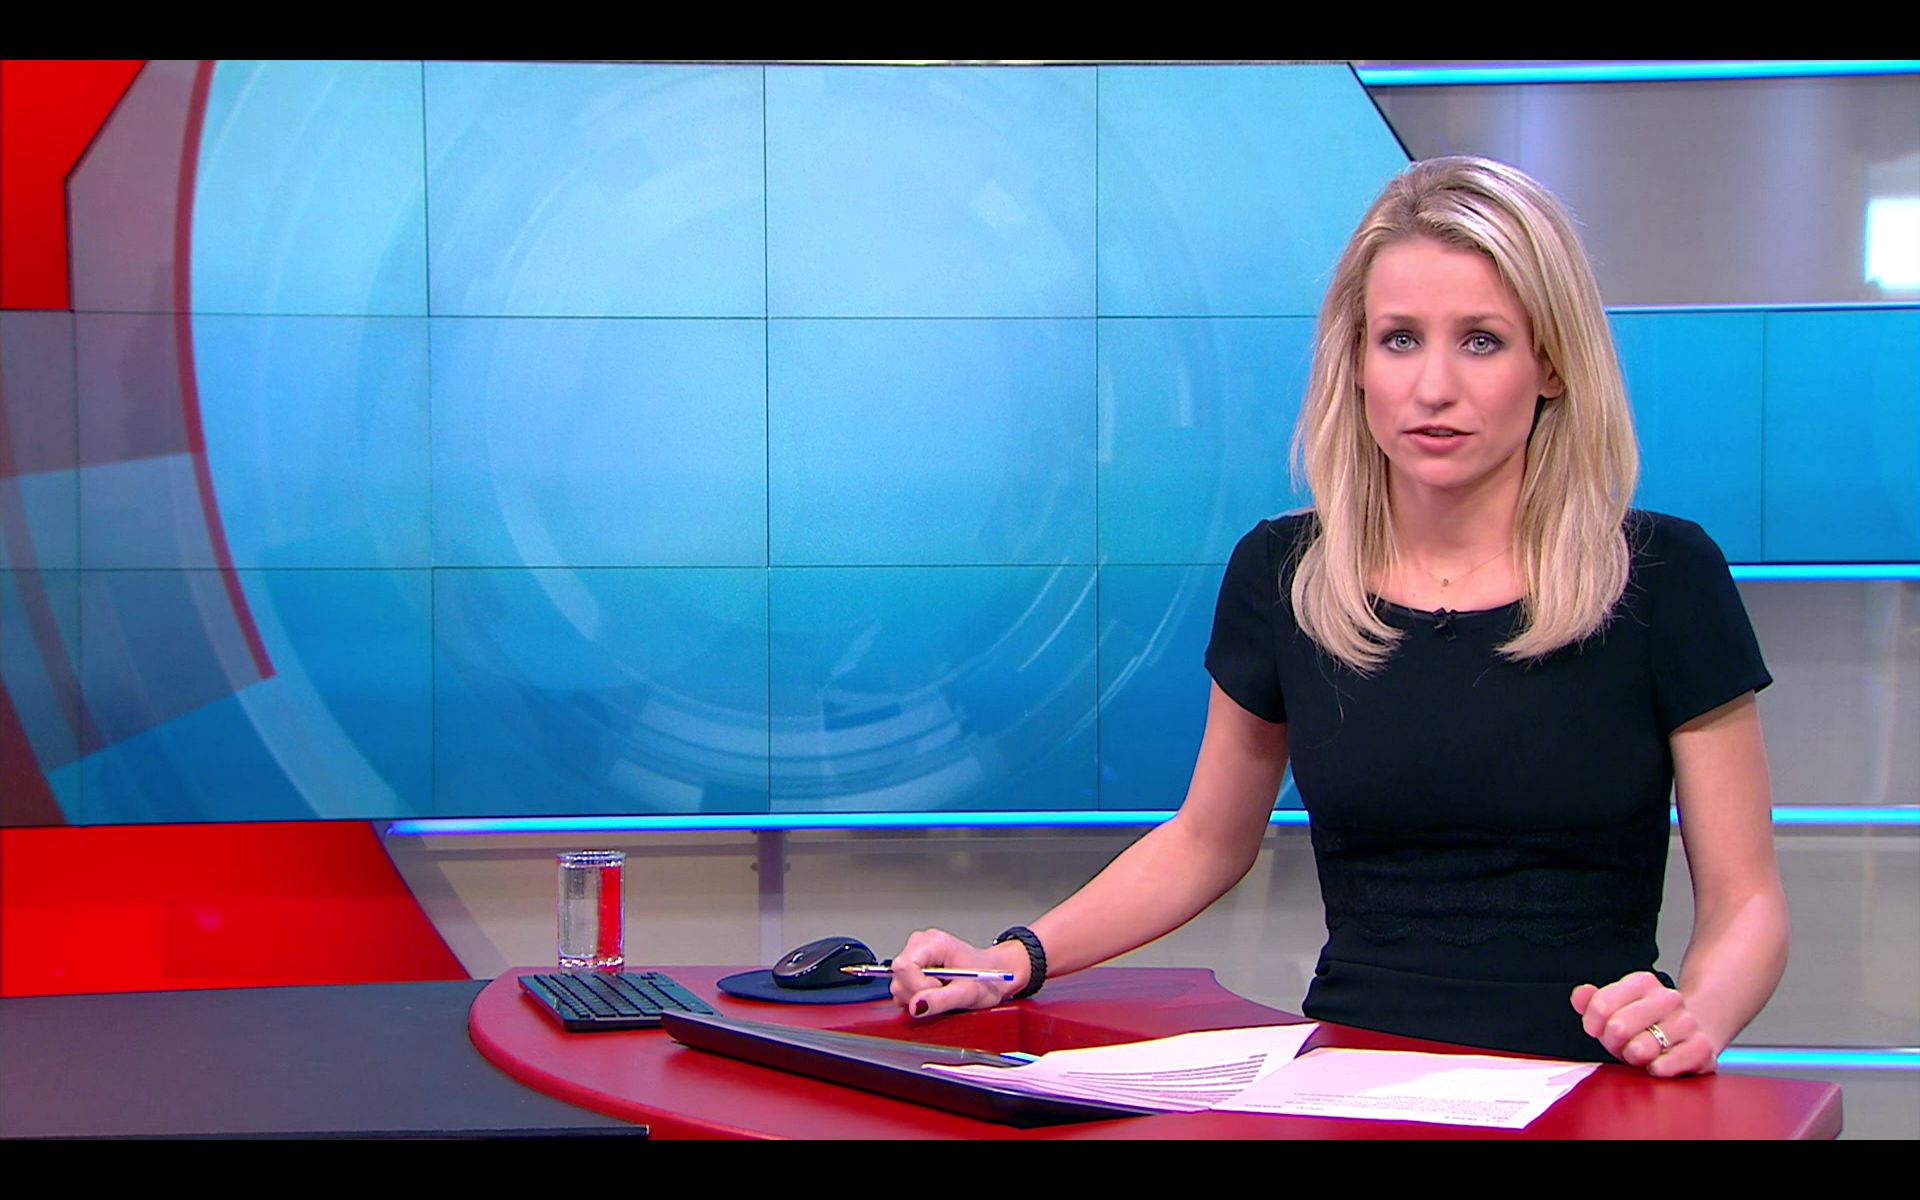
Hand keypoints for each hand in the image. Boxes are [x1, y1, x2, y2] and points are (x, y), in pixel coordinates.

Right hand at [889, 928, 1023, 1019]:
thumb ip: (941, 1000)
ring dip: (918, 996)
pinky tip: (935, 991)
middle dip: (918, 993)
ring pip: (899, 983)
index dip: (917, 986)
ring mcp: (915, 953)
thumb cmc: (987, 978)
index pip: (904, 966)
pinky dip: (917, 995)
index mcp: (934, 943)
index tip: (938, 991)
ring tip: (942, 991)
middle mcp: (920, 943)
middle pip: (899, 976)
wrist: (994, 973)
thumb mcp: (969, 993)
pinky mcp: (913, 966)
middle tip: (943, 993)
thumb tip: (916, 1006)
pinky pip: (902, 986)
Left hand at [1571, 972, 1718, 1076]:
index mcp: (1643, 982)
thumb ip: (1592, 1001)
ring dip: (1635, 1058)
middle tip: (1622, 1045)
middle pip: (1618, 1027)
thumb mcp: (1616, 1008)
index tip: (1599, 1029)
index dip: (1593, 1025)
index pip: (1600, 1006)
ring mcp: (1687, 1022)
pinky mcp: (1702, 1047)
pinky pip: (1665, 1065)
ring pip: (1641, 1048)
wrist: (1692, 1032)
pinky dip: (1656, 1069)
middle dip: (1613, 1043)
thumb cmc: (1646, 1024)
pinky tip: (1657, 1064)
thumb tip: (1580, 995)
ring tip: (1642, 1053)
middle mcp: (1668, 998)